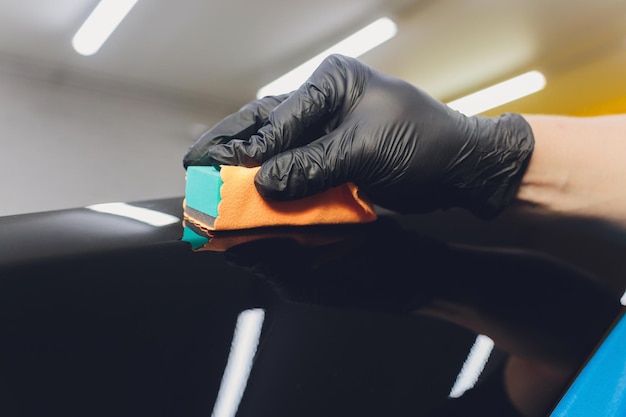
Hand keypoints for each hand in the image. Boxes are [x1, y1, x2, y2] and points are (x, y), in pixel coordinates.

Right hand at [183, 54, 533, 217]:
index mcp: (331, 83)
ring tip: (209, 179)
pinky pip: (293, 167)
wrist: (460, 168)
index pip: (279, 119)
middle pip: (265, 124)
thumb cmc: (424, 145)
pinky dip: (271, 182)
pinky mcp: (333, 155)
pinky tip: (249, 193)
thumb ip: (312, 166)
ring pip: (274, 146)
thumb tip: (262, 184)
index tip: (214, 172)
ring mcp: (327, 128)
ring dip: (244, 166)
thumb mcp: (367, 151)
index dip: (245, 150)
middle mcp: (324, 100)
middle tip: (193, 167)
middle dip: (229, 147)